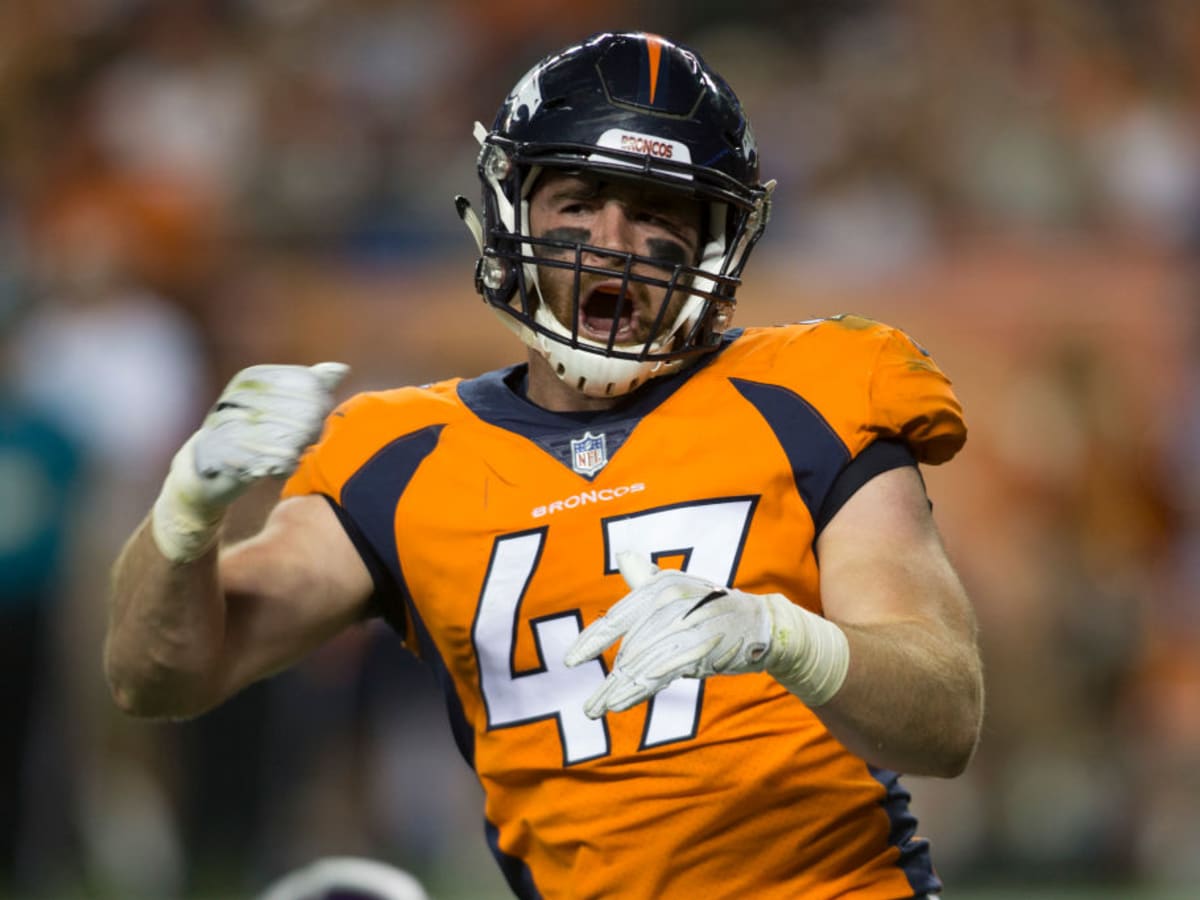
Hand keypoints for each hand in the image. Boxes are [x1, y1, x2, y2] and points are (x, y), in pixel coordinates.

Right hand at [152, 362, 348, 561]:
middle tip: (304, 445)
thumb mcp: (282, 405)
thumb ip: (310, 387)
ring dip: (294, 454)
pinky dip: (278, 469)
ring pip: (287, 442)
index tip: (316, 423)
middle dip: (309, 434)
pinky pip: (265, 463)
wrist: (209, 466)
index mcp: (254, 378)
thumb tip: (341, 369)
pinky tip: (277, 471)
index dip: (320, 408)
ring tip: (291, 458)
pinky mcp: (220, 453)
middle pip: (302, 415)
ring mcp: (226, 422)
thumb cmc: (255, 433)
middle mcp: (238, 395)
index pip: (309, 386)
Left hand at [564, 551, 850, 716]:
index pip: (619, 615)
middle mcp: (672, 600)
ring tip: (597, 709)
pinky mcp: (702, 646)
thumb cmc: (712, 608)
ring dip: (618, 689)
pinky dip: (640, 688)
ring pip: (644, 661)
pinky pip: (663, 670)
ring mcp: (688, 623)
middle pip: (630, 646)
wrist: (761, 624)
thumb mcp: (679, 590)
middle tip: (590, 705)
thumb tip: (623, 556)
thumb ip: (647, 580)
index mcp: (661, 585)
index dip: (592, 640)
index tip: (570, 661)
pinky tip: (620, 703)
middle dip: (609, 677)